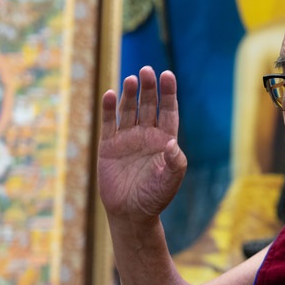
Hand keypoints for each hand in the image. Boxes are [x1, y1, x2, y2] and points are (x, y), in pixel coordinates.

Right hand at [97, 67, 186, 221]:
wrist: (131, 214)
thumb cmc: (155, 197)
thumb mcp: (170, 180)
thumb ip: (175, 162)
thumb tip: (172, 143)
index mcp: (165, 140)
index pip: (168, 110)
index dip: (168, 93)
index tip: (168, 75)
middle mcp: (146, 135)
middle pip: (148, 105)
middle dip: (148, 88)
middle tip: (147, 70)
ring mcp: (127, 139)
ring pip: (128, 109)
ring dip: (129, 94)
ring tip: (131, 79)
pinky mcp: (109, 146)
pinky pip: (109, 123)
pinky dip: (109, 108)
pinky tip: (110, 94)